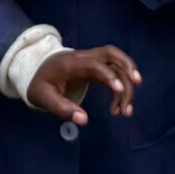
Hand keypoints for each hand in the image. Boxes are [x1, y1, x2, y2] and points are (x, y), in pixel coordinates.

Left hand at [27, 47, 141, 124]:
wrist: (36, 69)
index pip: (94, 64)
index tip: (119, 89)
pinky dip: (122, 86)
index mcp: (71, 64)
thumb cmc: (39, 83)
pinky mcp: (95, 67)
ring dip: (127, 81)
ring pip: (116, 61)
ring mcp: (91, 61)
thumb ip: (62, 109)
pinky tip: (118, 107)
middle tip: (137, 83)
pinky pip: (114, 70)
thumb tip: (84, 120)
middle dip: (127, 65)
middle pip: (111, 53)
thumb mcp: (43, 98)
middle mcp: (84, 58)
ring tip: (126, 111)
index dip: (109, 75)